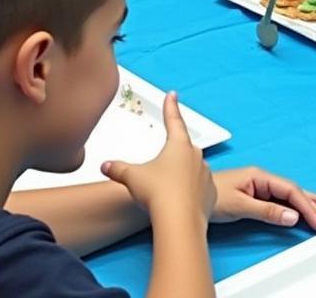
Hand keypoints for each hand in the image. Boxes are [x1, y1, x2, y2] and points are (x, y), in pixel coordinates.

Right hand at [101, 91, 215, 221]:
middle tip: (163, 163)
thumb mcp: (133, 178)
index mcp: (178, 145)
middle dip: (173, 154)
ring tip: (168, 190)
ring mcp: (205, 174)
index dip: (171, 107)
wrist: (180, 221)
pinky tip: (180, 203)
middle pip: (183, 148)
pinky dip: (191, 193)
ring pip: (193, 169)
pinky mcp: (211, 193)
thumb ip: (118, 169)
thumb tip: (104, 165)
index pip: (173, 120)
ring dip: (183, 175)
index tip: (172, 94)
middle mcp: (196, 156)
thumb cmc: (158, 193)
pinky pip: (200, 189)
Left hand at [210, 167, 315, 231]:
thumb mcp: (240, 205)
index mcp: (259, 176)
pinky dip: (293, 206)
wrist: (188, 196)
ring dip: (306, 203)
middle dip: (313, 203)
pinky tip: (299, 210)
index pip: (290, 190)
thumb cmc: (210, 196)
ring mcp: (257, 186)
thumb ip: (267, 210)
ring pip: (287, 195)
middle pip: (293, 191)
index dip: (307, 206)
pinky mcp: (253, 195)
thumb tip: (292, 216)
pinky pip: (279, 200)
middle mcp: (261, 178)